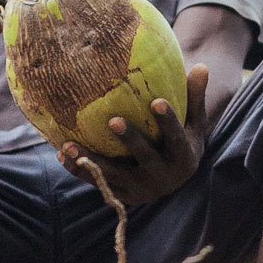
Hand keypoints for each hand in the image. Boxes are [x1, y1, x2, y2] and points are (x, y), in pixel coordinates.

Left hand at [60, 65, 212, 206]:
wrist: (173, 180)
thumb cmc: (182, 140)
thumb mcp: (193, 122)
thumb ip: (194, 97)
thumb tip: (201, 66)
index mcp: (184, 158)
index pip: (177, 138)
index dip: (168, 121)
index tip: (157, 101)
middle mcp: (164, 178)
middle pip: (146, 159)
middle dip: (130, 141)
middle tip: (113, 120)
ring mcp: (142, 190)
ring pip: (114, 175)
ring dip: (91, 160)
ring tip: (68, 145)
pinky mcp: (123, 196)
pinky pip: (98, 182)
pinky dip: (79, 170)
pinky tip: (61, 154)